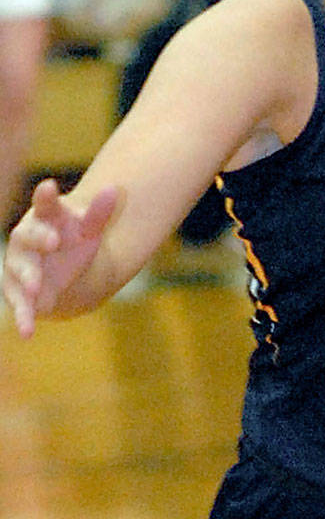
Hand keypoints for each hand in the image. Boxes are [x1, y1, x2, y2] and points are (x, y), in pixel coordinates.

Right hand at [2, 179, 117, 336]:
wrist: (64, 273)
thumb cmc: (74, 243)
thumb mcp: (89, 230)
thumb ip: (99, 213)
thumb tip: (113, 189)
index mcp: (45, 219)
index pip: (44, 205)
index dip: (46, 196)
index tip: (50, 186)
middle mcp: (26, 239)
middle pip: (27, 236)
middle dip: (38, 238)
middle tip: (53, 241)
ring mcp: (19, 264)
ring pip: (18, 269)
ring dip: (27, 276)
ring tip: (36, 286)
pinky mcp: (17, 291)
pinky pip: (19, 304)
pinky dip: (22, 317)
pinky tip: (27, 332)